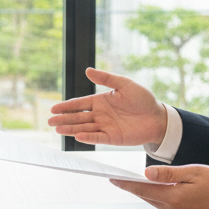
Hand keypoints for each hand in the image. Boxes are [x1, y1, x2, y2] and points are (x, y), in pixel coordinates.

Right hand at [48, 67, 167, 145]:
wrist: (158, 117)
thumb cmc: (143, 99)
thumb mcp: (124, 84)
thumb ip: (106, 78)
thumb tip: (88, 70)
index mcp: (101, 101)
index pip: (79, 104)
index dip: (67, 106)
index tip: (53, 108)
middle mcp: (100, 115)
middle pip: (78, 117)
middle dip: (64, 119)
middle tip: (50, 121)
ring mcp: (105, 127)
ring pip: (84, 128)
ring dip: (71, 129)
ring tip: (57, 129)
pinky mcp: (113, 138)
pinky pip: (98, 138)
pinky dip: (88, 137)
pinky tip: (77, 136)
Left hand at [110, 164, 208, 208]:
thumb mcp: (193, 172)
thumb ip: (169, 174)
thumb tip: (147, 174)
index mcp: (172, 198)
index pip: (142, 189)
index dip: (126, 183)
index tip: (112, 178)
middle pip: (146, 196)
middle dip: (132, 187)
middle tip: (118, 178)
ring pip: (155, 200)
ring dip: (146, 191)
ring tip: (135, 180)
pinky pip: (164, 204)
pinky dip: (158, 196)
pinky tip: (158, 188)